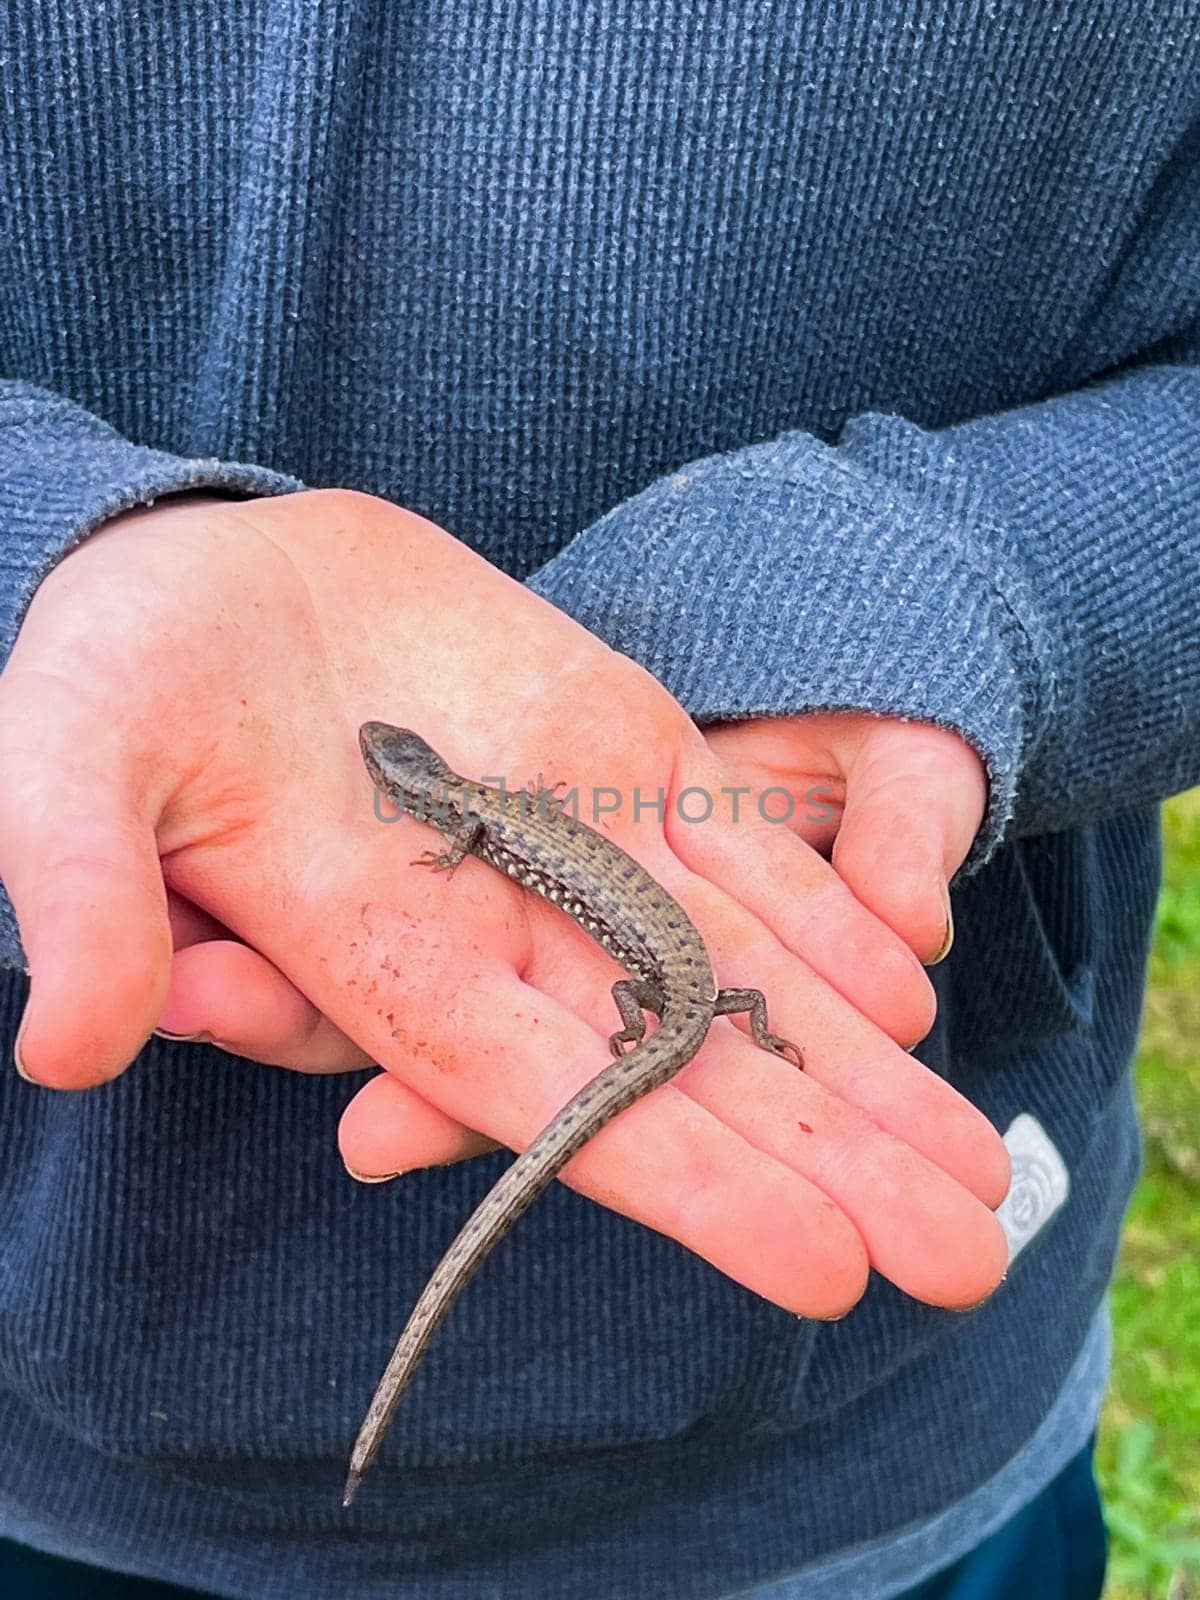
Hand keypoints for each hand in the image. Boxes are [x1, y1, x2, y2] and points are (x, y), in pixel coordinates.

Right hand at [0, 488, 1008, 1316]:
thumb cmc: (118, 674)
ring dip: (857, 1065)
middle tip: (965, 1260)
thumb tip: (71, 1042)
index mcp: (386, 964)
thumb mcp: (71, 761)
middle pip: (688, 1071)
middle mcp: (501, 931)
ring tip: (974, 1157)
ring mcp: (571, 842)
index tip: (825, 1270)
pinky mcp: (608, 751)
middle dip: (828, 1163)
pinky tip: (906, 987)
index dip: (693, 1185)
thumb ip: (81, 890)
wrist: (202, 572)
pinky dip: (815, 915)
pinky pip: (727, 848)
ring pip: (736, 975)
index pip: (560, 1105)